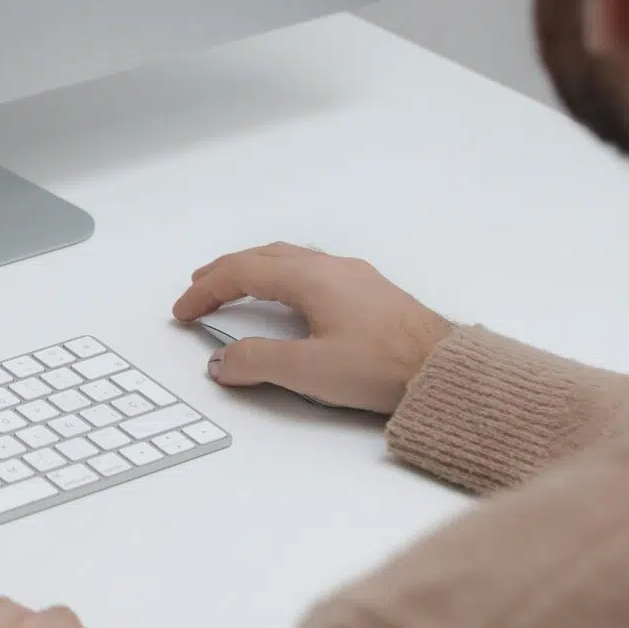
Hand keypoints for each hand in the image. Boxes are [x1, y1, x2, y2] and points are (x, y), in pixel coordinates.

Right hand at [171, 242, 451, 414]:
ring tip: (236, 286)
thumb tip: (222, 360)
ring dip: (255, 270)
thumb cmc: (385, 365)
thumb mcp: (309, 371)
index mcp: (310, 278)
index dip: (206, 290)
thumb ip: (257, 362)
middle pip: (264, 256)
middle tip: (200, 287)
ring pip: (290, 259)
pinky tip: (288, 297)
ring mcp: (354, 277)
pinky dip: (282, 276)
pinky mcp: (370, 293)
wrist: (445, 369)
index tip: (184, 309)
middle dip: (225, 271)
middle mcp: (331, 268)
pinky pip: (312, 270)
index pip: (242, 273)